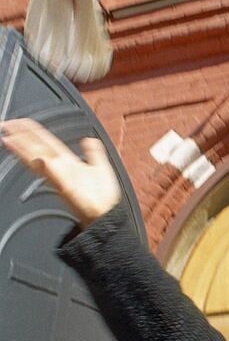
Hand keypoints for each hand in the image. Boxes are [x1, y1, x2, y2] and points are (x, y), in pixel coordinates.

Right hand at [0, 118, 120, 225]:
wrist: (107, 216)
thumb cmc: (103, 198)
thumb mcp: (100, 167)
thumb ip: (94, 152)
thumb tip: (89, 139)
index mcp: (68, 162)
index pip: (45, 142)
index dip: (31, 132)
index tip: (18, 123)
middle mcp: (62, 168)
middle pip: (36, 148)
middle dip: (20, 136)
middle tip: (5, 126)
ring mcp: (62, 177)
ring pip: (38, 159)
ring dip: (24, 149)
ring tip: (9, 139)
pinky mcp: (66, 187)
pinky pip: (54, 175)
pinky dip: (46, 167)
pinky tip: (38, 159)